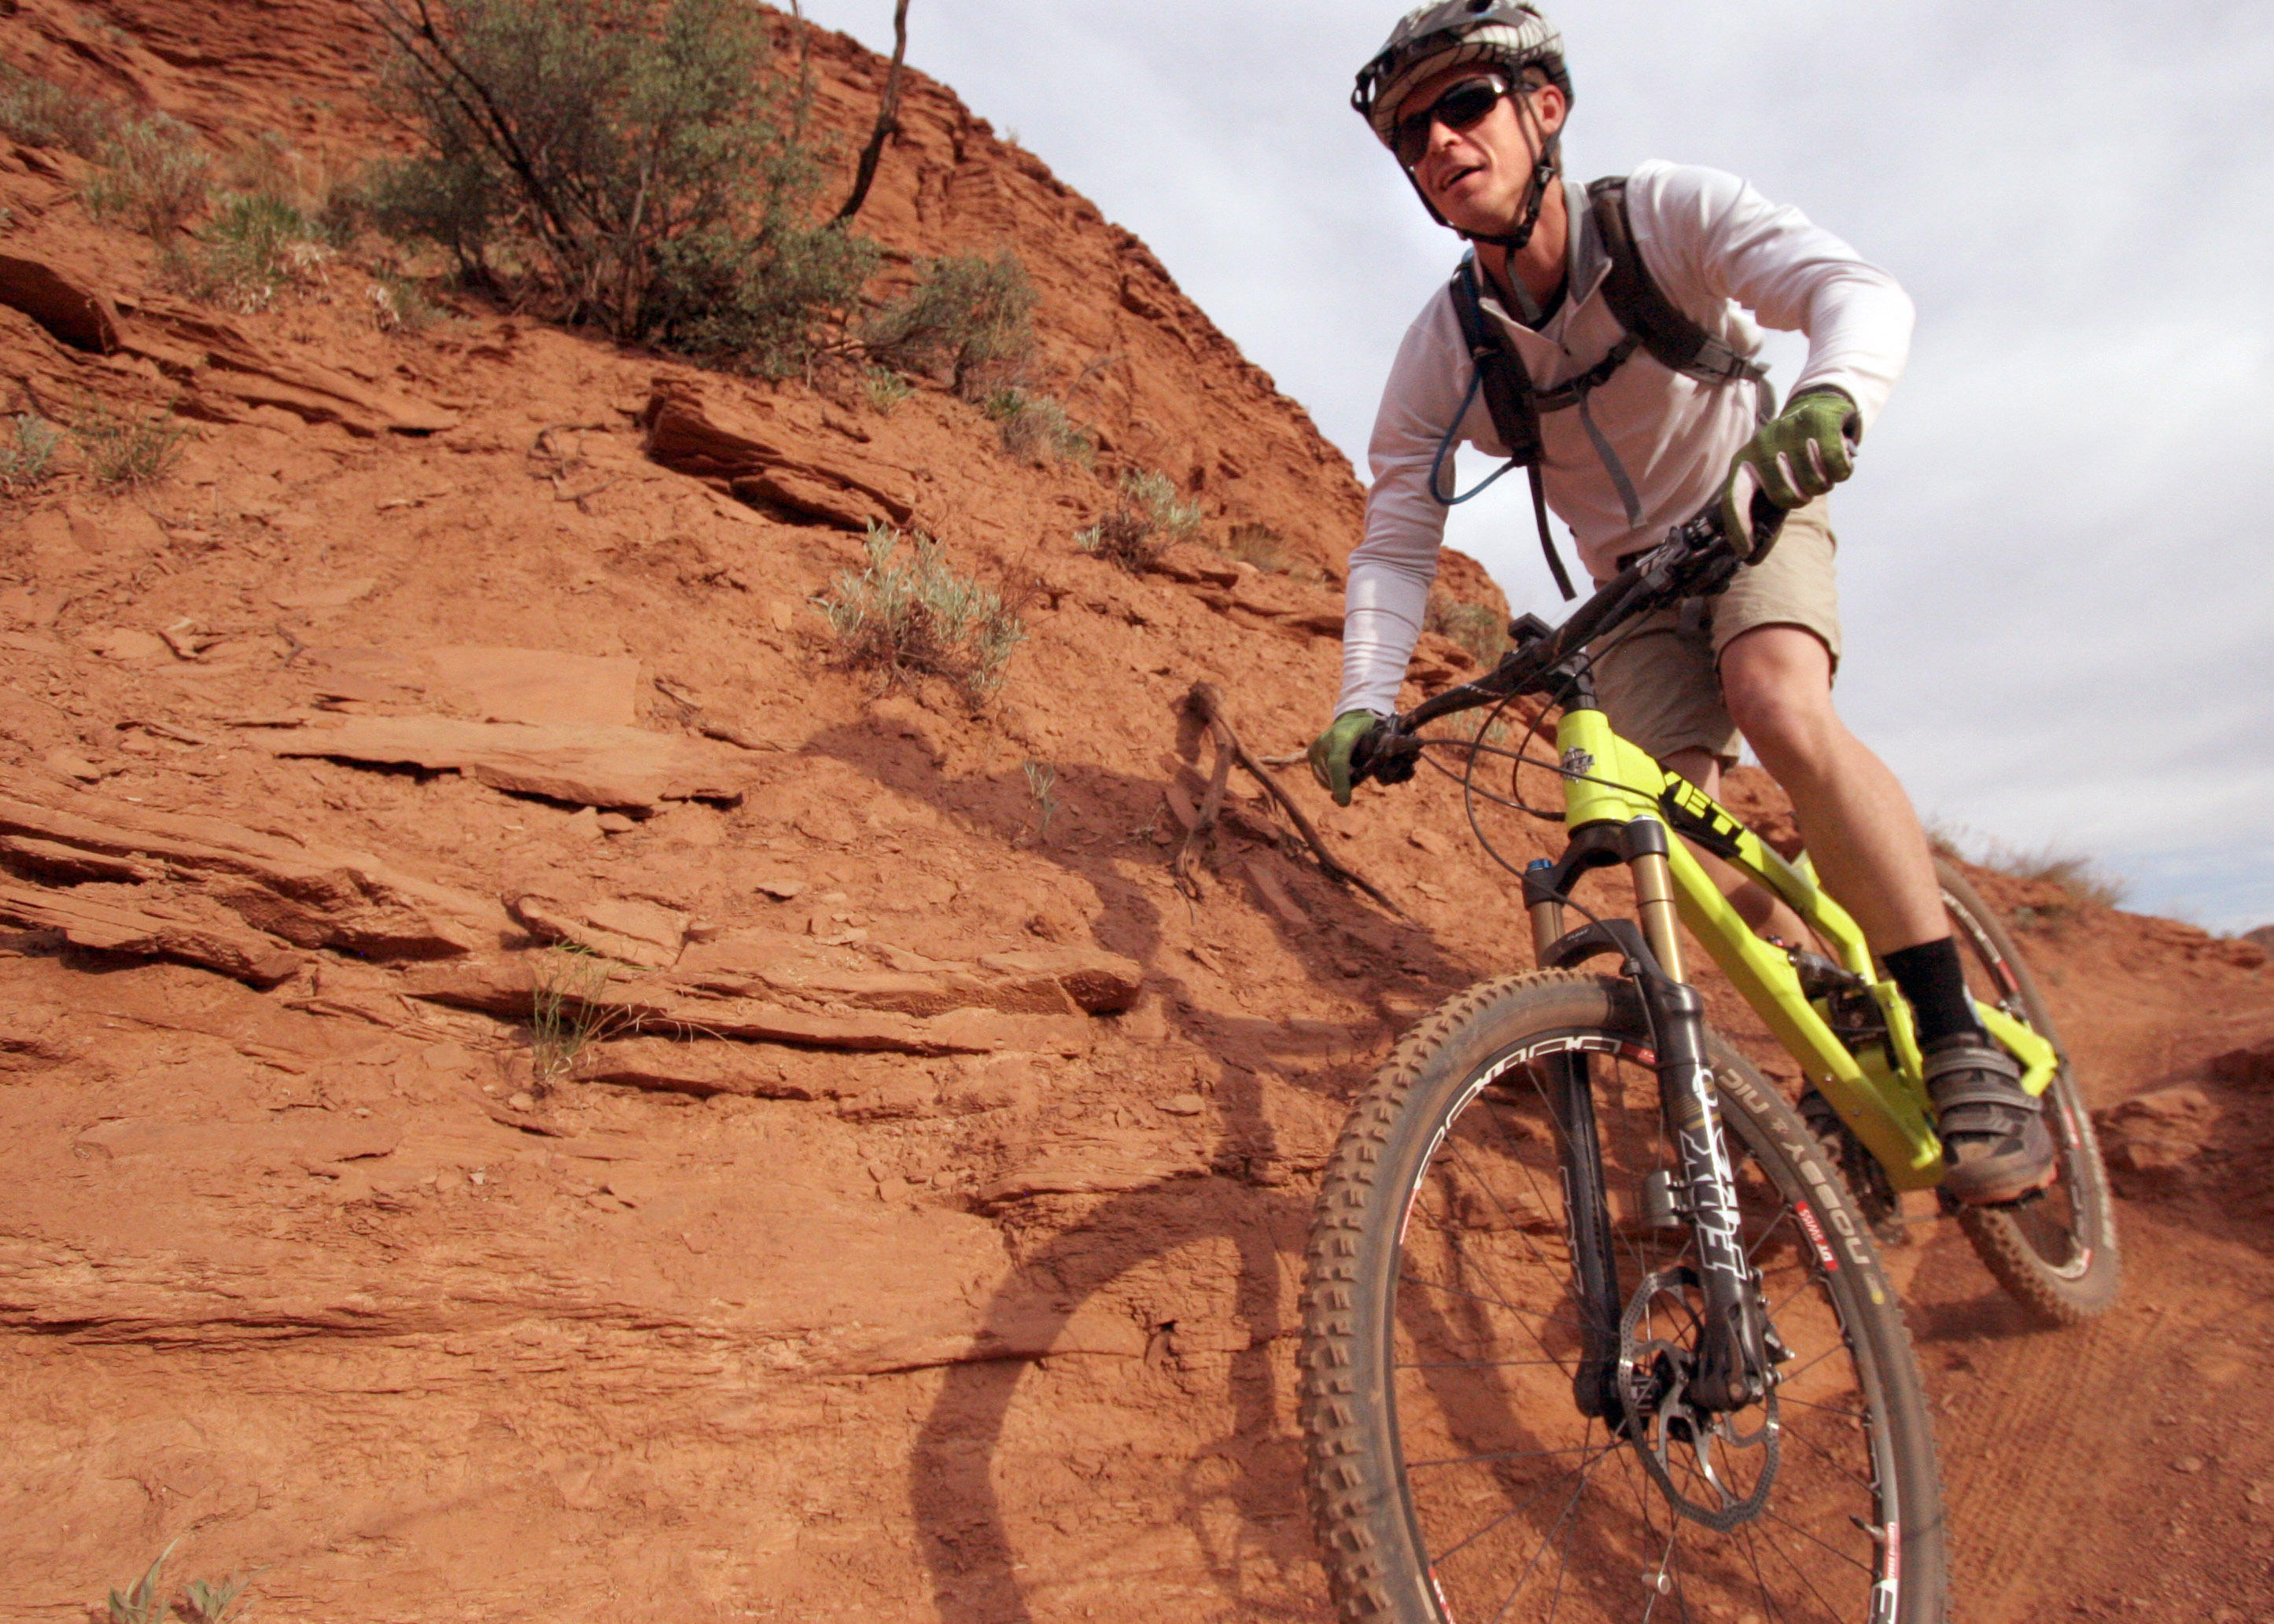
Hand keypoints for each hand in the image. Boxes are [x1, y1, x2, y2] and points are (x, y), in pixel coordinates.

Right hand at [1307, 710, 1381, 806]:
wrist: (1353, 719)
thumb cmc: (1371, 730)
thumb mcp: (1381, 737)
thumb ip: (1384, 755)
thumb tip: (1394, 773)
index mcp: (1343, 735)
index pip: (1337, 762)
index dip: (1340, 784)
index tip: (1344, 802)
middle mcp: (1324, 741)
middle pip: (1332, 777)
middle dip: (1346, 784)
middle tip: (1360, 772)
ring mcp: (1315, 749)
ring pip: (1327, 782)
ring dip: (1340, 782)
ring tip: (1352, 767)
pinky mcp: (1311, 754)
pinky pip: (1322, 779)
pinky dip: (1332, 781)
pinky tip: (1341, 770)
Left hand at [1720, 388, 1860, 558]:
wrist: (1816, 405)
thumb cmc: (1791, 454)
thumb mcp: (1772, 475)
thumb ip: (1764, 510)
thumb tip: (1751, 557)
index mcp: (1744, 462)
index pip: (1734, 499)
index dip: (1739, 527)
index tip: (1746, 551)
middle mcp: (1762, 446)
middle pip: (1787, 498)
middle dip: (1803, 497)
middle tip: (1806, 483)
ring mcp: (1790, 432)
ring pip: (1816, 485)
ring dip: (1824, 482)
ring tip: (1819, 465)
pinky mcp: (1820, 423)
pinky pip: (1838, 468)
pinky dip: (1842, 471)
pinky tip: (1836, 460)